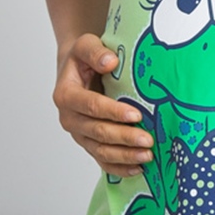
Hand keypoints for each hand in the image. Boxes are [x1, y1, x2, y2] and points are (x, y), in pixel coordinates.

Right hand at [53, 34, 151, 176]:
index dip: (113, 112)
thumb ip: (95, 51)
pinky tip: (138, 169)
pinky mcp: (89, 144)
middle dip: (124, 138)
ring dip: (125, 156)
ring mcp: (79, 135)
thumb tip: (110, 62)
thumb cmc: (83, 58)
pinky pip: (103, 160)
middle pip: (98, 132)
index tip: (136, 115)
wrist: (77, 71)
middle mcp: (70, 119)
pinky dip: (120, 167)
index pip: (91, 106)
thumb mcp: (85, 45)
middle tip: (148, 140)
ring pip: (101, 150)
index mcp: (66, 95)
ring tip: (148, 156)